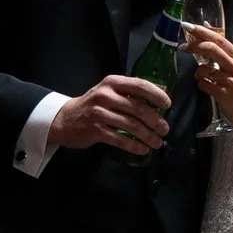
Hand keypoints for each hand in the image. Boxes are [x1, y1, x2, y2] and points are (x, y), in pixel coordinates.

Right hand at [50, 74, 172, 156]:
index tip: (167, 105)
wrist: (65, 119)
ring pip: (131, 125)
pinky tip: (143, 150)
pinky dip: (134, 146)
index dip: (156, 95)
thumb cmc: (94, 105)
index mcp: (113, 83)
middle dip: (155, 121)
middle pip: (138, 108)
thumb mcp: (109, 92)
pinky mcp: (95, 130)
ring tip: (157, 143)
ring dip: (147, 136)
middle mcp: (105, 95)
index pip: (139, 85)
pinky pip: (119, 139)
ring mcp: (99, 113)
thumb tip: (158, 102)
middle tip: (165, 130)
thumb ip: (129, 94)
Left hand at [187, 26, 232, 132]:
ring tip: (206, 78)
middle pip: (210, 49)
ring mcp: (229, 80)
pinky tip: (210, 88)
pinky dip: (202, 85)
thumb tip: (206, 28)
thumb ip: (223, 50)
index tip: (187, 26)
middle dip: (193, 46)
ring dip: (198, 73)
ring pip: (202, 69)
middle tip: (182, 47)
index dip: (201, 31)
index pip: (218, 39)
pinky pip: (202, 84)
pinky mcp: (223, 93)